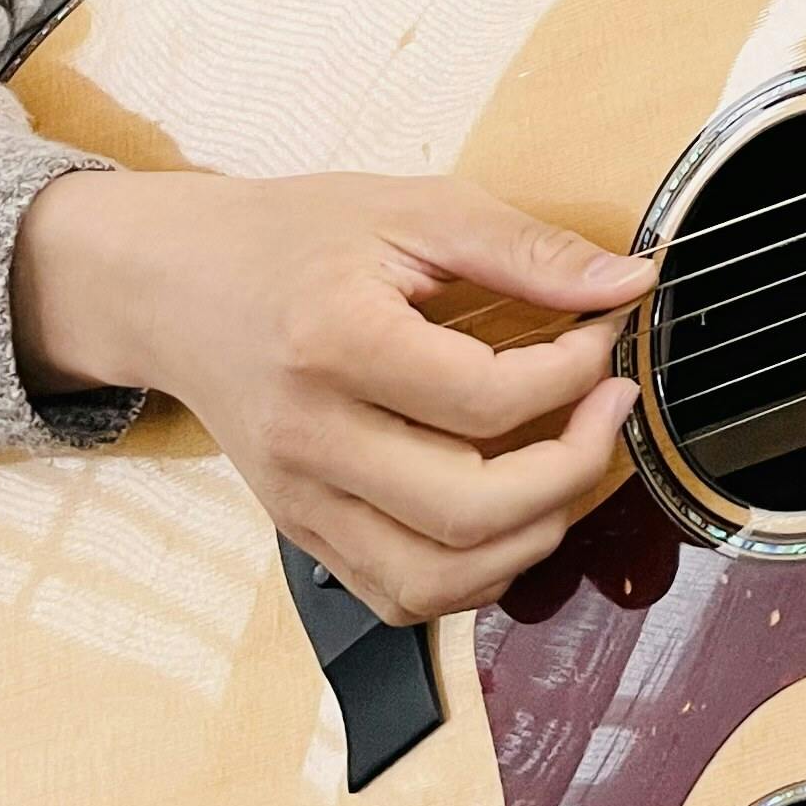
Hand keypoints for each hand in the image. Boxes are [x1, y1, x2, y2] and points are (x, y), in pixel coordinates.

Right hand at [12, 167, 653, 625]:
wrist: (178, 284)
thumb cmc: (295, 238)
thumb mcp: (414, 209)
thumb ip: (528, 249)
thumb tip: (627, 283)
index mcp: (334, 343)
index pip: (486, 399)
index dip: (576, 372)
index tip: (605, 333)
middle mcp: (309, 439)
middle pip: (469, 510)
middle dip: (574, 467)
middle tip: (609, 408)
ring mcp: (298, 500)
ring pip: (438, 578)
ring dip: (534, 536)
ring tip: (571, 466)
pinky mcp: (301, 532)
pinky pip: (402, 596)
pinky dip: (476, 574)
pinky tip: (511, 512)